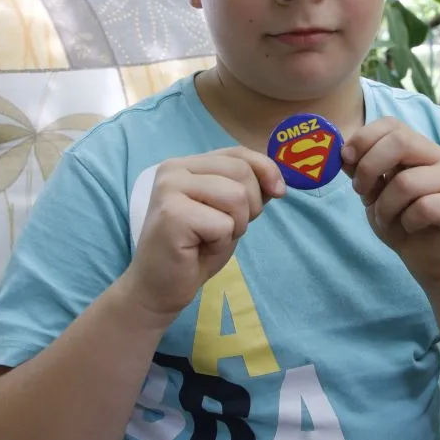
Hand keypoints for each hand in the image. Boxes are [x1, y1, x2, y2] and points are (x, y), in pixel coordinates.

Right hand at [122, 147, 285, 322]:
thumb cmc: (195, 249)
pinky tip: (199, 248)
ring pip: (236, 196)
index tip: (278, 192)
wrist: (160, 286)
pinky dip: (221, 242)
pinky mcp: (172, 214)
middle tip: (226, 229)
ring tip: (211, 238)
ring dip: (235, 226)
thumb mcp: (229, 211)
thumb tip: (277, 180)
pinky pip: (223, 224)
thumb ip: (247, 189)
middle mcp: (174, 169)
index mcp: (187, 163)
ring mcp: (170, 189)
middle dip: (250, 206)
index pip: (238, 153)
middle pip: (241, 172)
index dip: (266, 170)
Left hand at [342, 117, 439, 287]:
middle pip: (400, 142)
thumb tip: (343, 152)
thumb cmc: (400, 220)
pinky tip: (411, 228)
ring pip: (407, 182)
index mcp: (417, 147)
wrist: (427, 258)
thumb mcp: (372, 193)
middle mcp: (439, 157)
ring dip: (385, 206)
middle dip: (369, 167)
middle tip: (361, 191)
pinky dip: (408, 221)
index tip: (346, 159)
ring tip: (386, 218)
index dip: (364, 138)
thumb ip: (361, 170)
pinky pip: (426, 208)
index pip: (392, 124)